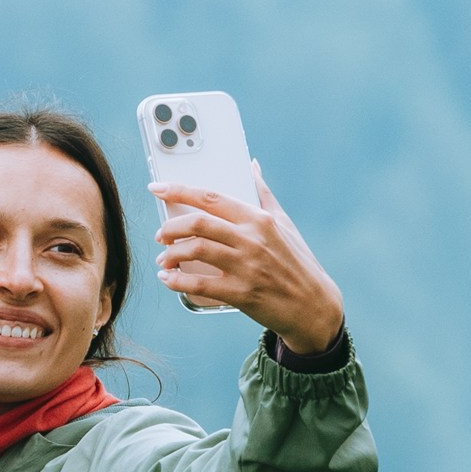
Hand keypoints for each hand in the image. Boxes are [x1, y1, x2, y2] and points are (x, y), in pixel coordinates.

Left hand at [152, 167, 345, 354]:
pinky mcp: (242, 294)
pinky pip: (199, 284)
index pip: (211, 197)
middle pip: (197, 223)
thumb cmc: (297, 262)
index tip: (157, 189)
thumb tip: (252, 165)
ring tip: (164, 259)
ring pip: (195, 250)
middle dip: (170, 227)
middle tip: (161, 235)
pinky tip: (168, 279)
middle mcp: (252, 239)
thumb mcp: (284, 224)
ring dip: (171, 254)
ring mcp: (247, 267)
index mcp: (259, 219)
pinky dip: (176, 281)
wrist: (313, 306)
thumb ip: (263, 193)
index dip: (178, 190)